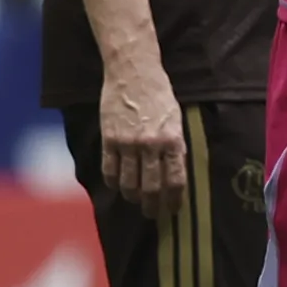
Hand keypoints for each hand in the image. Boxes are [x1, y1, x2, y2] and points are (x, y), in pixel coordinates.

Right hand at [97, 59, 187, 210]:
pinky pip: (109, 170)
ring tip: (136, 200)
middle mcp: (150, 145)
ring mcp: (128, 144)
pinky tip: (117, 186)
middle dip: (153, 206)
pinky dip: (113, 182)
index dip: (174, 200)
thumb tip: (175, 172)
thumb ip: (175, 145)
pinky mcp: (109, 139)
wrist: (133, 72)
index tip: (173, 210)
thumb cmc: (159, 94)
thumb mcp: (177, 119)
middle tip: (153, 214)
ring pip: (129, 183)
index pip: (175, 180)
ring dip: (133, 197)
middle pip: (152, 187)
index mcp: (172, 140)